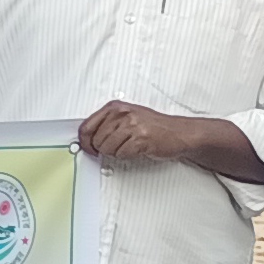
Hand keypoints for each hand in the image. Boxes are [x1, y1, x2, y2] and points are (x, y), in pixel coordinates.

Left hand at [77, 100, 198, 162]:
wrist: (179, 133)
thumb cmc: (154, 126)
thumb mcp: (126, 118)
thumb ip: (106, 125)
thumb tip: (85, 139)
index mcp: (115, 107)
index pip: (86, 126)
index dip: (84, 142)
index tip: (87, 148)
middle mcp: (122, 113)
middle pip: (96, 141)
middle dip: (105, 149)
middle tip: (118, 146)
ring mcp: (132, 125)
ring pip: (107, 149)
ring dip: (117, 153)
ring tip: (129, 146)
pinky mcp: (140, 138)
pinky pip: (122, 154)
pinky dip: (128, 156)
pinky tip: (137, 148)